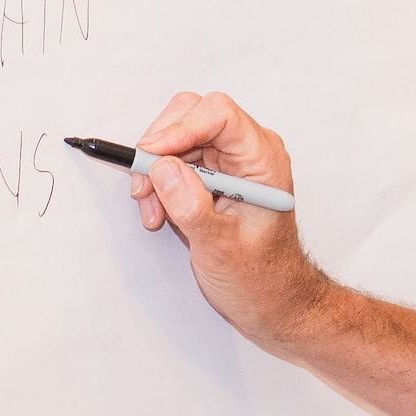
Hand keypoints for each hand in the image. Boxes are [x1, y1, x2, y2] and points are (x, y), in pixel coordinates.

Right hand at [132, 92, 328, 350]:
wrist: (273, 300)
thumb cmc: (260, 278)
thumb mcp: (221, 248)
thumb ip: (191, 207)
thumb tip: (162, 167)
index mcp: (263, 159)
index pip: (220, 115)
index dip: (180, 127)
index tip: (150, 156)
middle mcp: (248, 152)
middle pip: (192, 115)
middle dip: (160, 148)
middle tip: (143, 189)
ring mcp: (230, 162)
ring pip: (178, 137)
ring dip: (154, 170)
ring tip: (152, 213)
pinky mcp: (213, 176)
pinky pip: (175, 160)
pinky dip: (158, 182)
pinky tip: (158, 214)